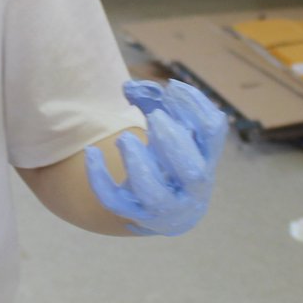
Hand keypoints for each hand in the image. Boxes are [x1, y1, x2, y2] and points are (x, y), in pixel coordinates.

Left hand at [84, 79, 227, 235]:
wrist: (162, 208)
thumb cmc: (168, 157)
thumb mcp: (167, 127)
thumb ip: (152, 102)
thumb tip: (129, 87)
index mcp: (205, 158)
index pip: (212, 133)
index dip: (196, 108)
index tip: (172, 88)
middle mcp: (191, 187)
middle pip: (192, 170)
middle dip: (173, 142)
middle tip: (155, 118)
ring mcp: (164, 206)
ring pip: (154, 194)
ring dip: (139, 165)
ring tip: (124, 138)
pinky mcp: (134, 215)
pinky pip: (114, 201)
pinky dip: (100, 178)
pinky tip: (90, 153)